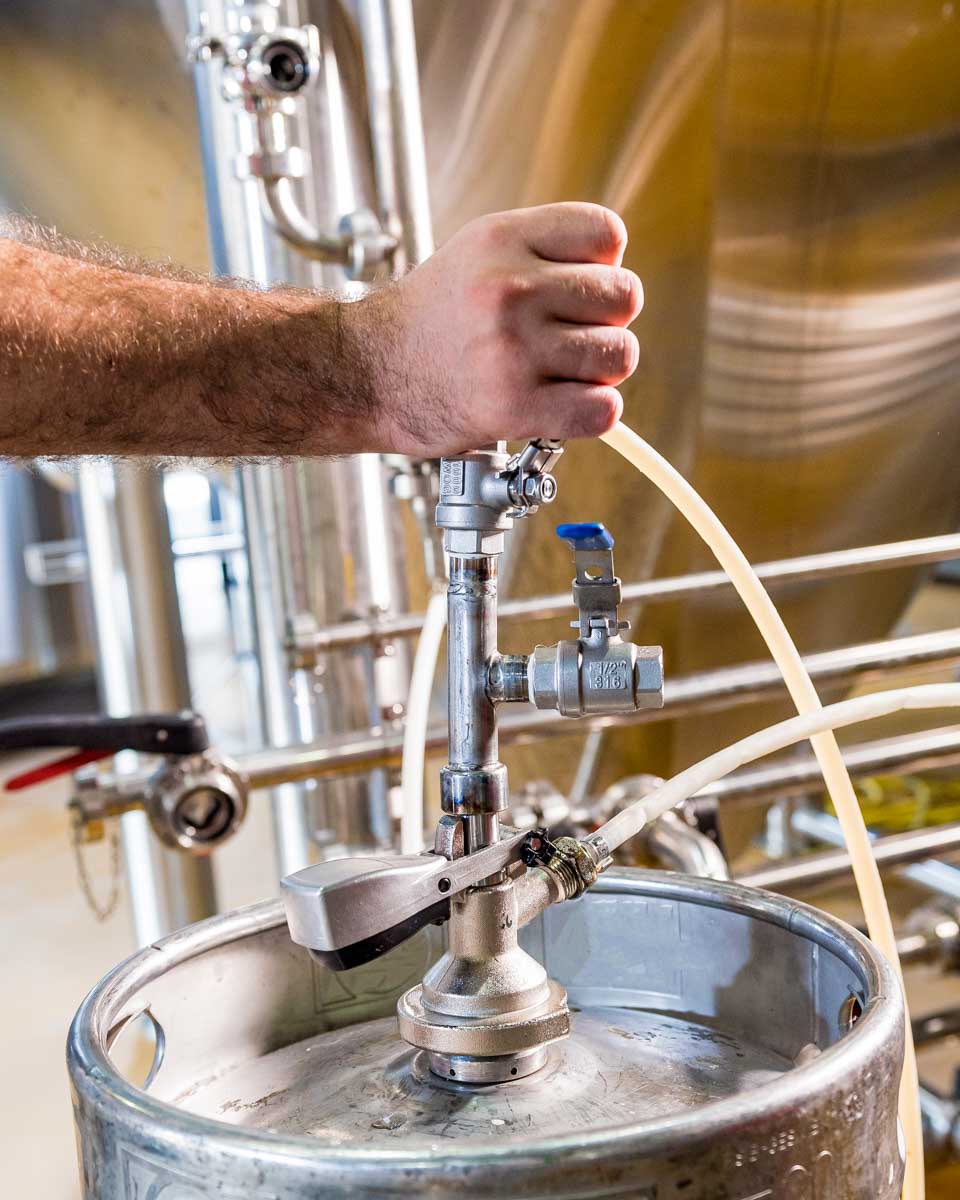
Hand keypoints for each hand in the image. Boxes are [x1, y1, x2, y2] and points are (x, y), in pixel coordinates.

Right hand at [355, 203, 642, 456]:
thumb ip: (545, 253)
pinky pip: (602, 410)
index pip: (607, 233)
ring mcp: (513, 350)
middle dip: (606, 321)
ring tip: (560, 374)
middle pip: (624, 296)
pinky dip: (593, 413)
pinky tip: (563, 406)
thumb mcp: (478, 254)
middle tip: (568, 338)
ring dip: (599, 371)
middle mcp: (509, 288)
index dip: (602, 266)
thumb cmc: (428, 319)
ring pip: (619, 355)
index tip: (575, 290)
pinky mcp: (513, 406)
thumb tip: (616, 286)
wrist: (367, 373)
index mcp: (502, 239)